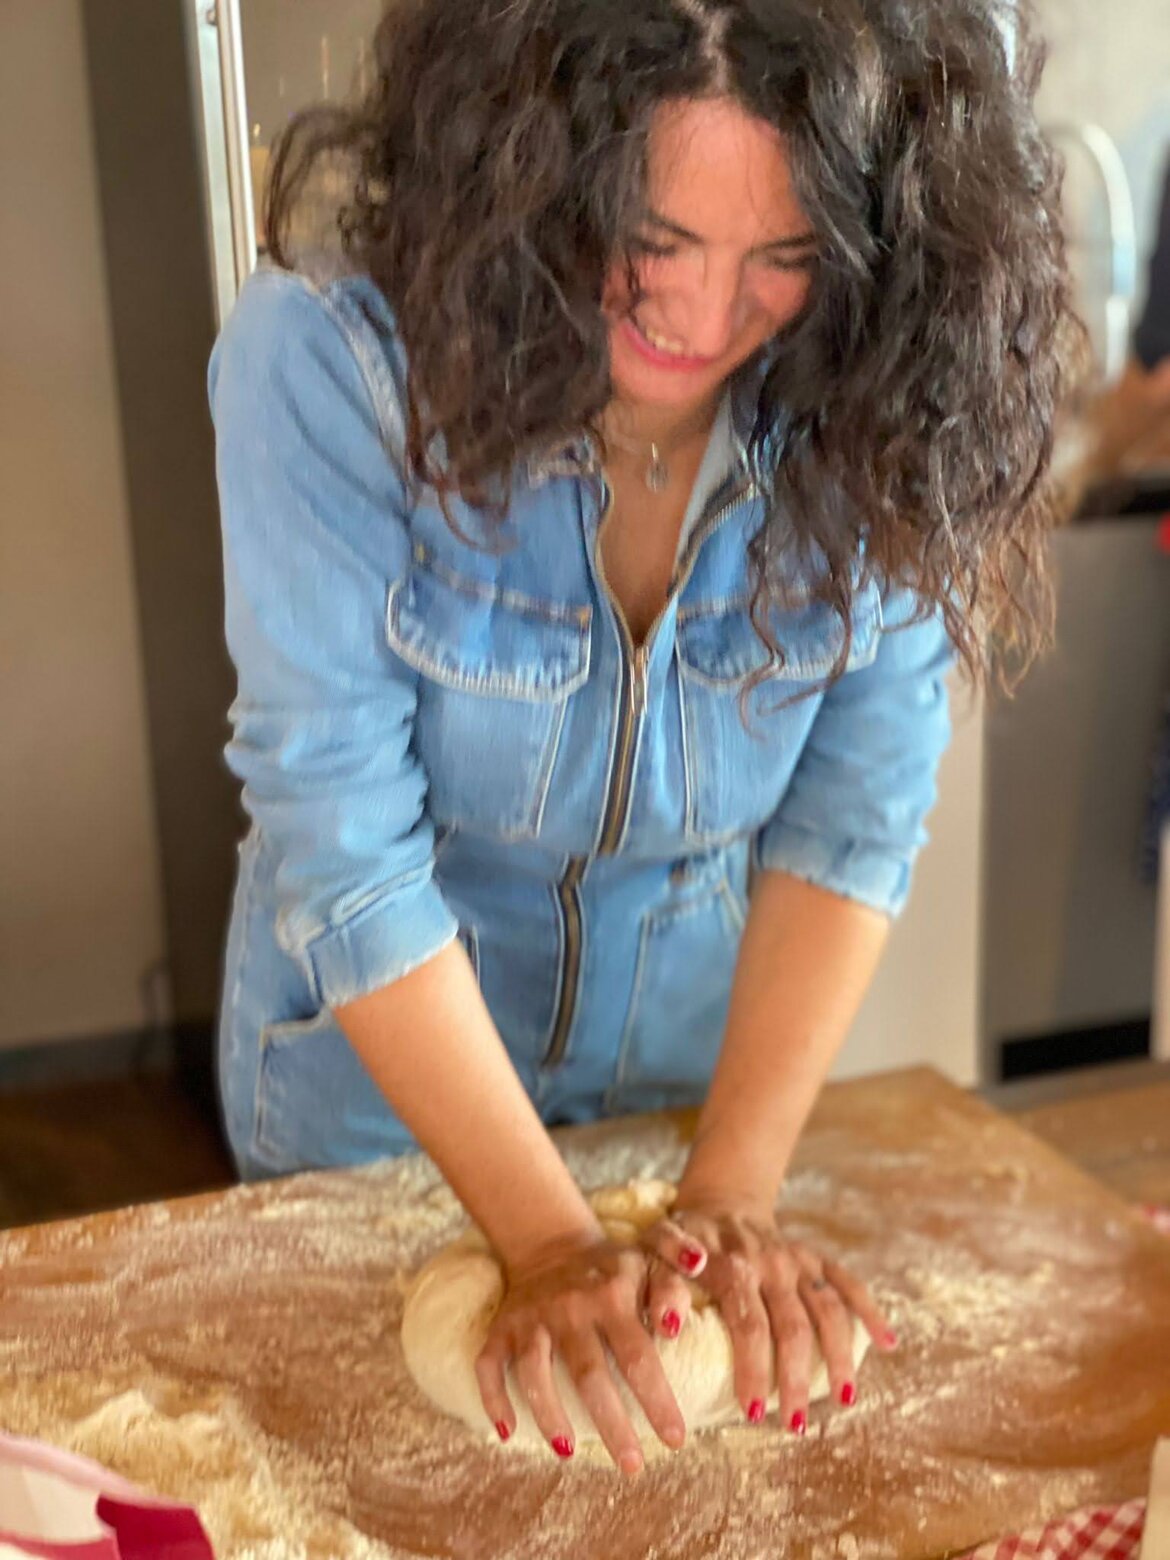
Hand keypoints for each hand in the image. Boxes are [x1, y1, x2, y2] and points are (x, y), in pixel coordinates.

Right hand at [474, 1221, 708, 1473]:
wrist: (553, 1243)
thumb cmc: (613, 1268)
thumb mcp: (650, 1262)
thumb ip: (673, 1289)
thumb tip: (675, 1328)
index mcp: (611, 1295)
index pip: (637, 1355)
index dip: (656, 1399)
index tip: (675, 1440)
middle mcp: (570, 1308)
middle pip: (589, 1373)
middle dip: (611, 1423)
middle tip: (633, 1467)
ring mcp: (531, 1319)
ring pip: (534, 1371)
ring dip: (549, 1414)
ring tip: (568, 1453)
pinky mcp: (502, 1328)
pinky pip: (489, 1365)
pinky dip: (494, 1398)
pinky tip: (508, 1432)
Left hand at [644, 1198, 895, 1433]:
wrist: (719, 1204)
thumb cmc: (683, 1242)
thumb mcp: (659, 1255)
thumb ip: (662, 1286)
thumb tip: (670, 1325)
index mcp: (732, 1264)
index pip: (747, 1321)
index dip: (752, 1365)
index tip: (753, 1410)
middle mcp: (771, 1262)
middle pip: (793, 1326)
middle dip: (796, 1378)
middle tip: (795, 1425)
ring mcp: (798, 1261)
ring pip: (828, 1310)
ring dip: (839, 1356)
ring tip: (843, 1400)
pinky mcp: (816, 1258)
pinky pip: (849, 1282)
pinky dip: (870, 1310)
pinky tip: (888, 1343)